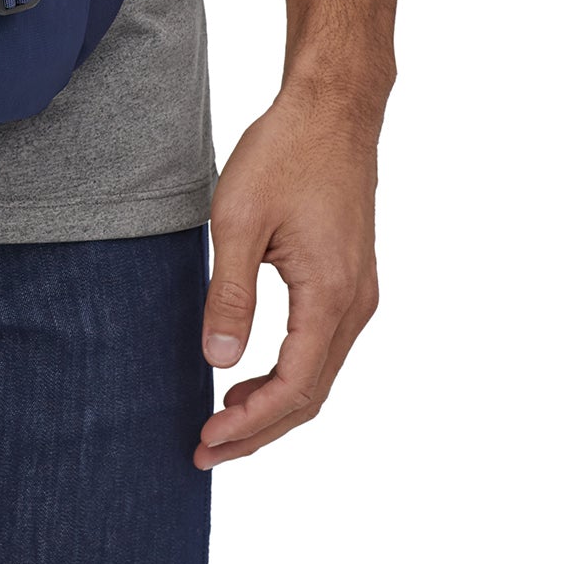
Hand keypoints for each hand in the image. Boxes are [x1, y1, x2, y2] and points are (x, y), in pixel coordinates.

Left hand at [195, 81, 382, 468]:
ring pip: (319, 375)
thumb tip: (220, 362)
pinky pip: (322, 348)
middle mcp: (355, 303)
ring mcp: (358, 294)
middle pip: (311, 395)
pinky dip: (288, 377)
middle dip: (258, 430)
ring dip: (273, 407)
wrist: (331, 111)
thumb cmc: (285, 155)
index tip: (206, 439)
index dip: (250, 423)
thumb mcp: (239, 222)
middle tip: (205, 452)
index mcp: (330, 295)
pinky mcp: (349, 282)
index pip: (294, 386)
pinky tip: (249, 379)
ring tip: (221, 425)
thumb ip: (230, 296)